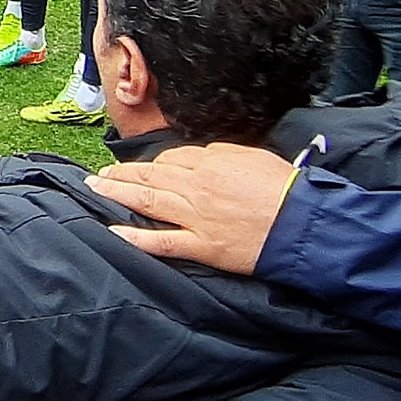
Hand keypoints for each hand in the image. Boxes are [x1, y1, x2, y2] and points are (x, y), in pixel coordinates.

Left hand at [84, 143, 297, 273]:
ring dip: (118, 195)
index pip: (171, 158)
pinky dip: (136, 238)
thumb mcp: (253, 157)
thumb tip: (199, 158)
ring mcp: (196, 218)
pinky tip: (115, 232)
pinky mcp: (202, 246)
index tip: (139, 166)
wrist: (303, 223)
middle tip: (99, 174)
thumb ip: (220, 155)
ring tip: (97, 190)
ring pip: (148, 202)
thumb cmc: (285, 189)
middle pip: (150, 176)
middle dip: (121, 174)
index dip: (153, 162)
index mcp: (210, 163)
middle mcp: (196, 188)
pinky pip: (163, 241)